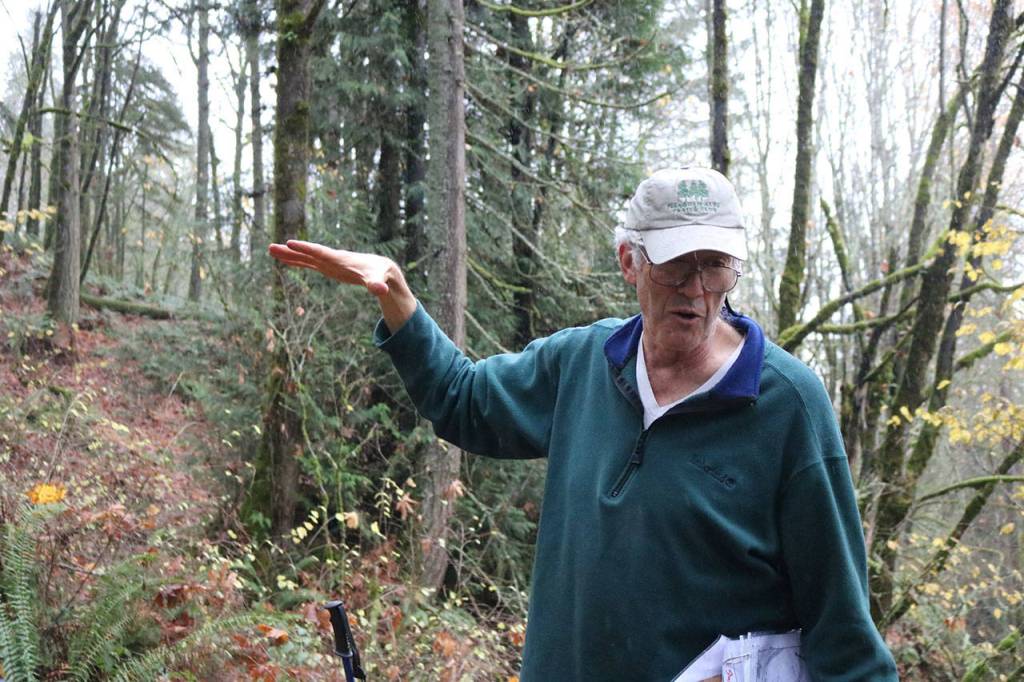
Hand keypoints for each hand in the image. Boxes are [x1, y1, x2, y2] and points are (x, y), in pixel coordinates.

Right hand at [268, 240, 415, 331]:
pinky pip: (309, 263)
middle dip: (290, 251)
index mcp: (340, 259)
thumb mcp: (379, 280)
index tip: (290, 242)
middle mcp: (332, 258)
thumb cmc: (380, 273)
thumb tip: (380, 290)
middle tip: (271, 247)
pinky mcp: (328, 267)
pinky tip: (285, 260)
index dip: (306, 248)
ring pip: (305, 257)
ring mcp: (329, 262)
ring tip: (271, 250)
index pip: (320, 253)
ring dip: (289, 255)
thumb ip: (377, 284)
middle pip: (307, 253)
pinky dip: (297, 261)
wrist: (381, 268)